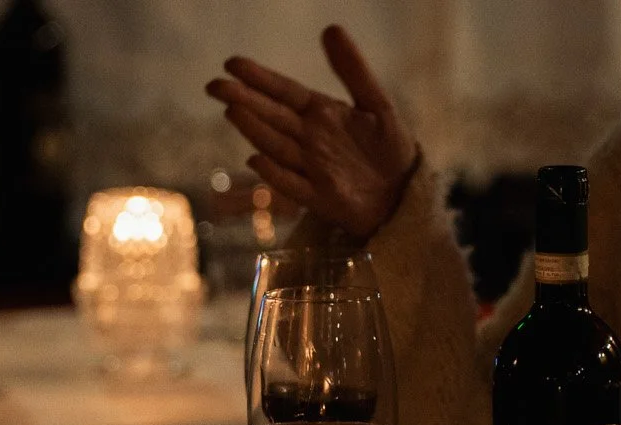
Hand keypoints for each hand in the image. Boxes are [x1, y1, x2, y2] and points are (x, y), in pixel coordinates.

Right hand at [205, 25, 418, 241]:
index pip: (284, 92)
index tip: (232, 63)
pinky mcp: (321, 199)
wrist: (405, 194)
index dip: (259, 78)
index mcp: (320, 113)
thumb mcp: (377, 103)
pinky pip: (294, 186)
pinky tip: (257, 160)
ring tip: (233, 111)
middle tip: (215, 86)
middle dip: (244, 100)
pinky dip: (275, 174)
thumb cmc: (390, 148)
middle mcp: (310, 139)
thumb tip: (331, 28)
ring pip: (277, 147)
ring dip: (255, 130)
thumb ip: (353, 70)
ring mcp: (312, 169)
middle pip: (273, 117)